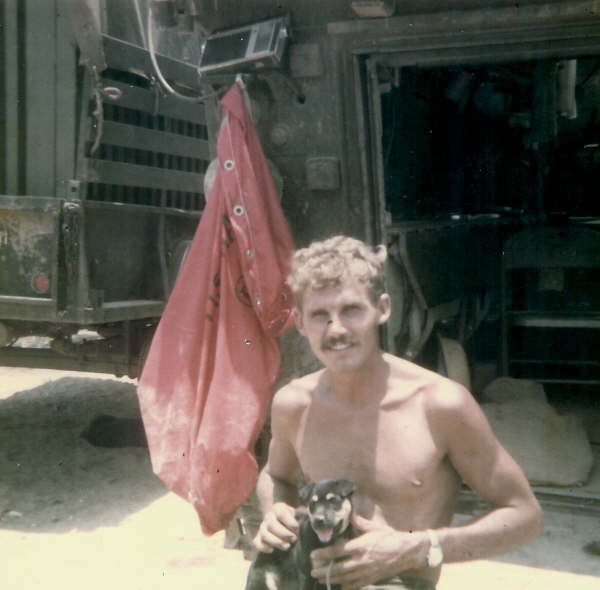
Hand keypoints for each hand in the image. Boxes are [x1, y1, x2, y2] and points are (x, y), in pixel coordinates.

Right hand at [252, 502, 304, 552]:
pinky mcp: (259, 537)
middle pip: (272, 525)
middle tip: (294, 538)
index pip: (281, 514)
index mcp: (277, 508)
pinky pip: (256, 542)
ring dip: (276, 542)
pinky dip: (263, 547)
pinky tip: (272, 550)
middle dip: (284, 534)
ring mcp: (262, 527)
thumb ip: (300, 512)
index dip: (290, 522)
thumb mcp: (296, 512)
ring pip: (264, 535)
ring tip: (287, 546)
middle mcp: (268, 517)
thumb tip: (304, 511)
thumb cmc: (291, 518)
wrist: (281, 520)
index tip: (297, 527)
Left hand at [310, 514, 428, 589]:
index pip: (337, 551)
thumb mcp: (373, 527)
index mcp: (360, 546)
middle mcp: (361, 560)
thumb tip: (349, 513)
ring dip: (331, 579)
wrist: (406, 552)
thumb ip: (359, 522)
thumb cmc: (389, 537)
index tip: (313, 555)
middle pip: (338, 567)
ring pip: (345, 578)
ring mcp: (366, 571)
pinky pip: (356, 584)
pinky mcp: (371, 578)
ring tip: (320, 579)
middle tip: (312, 570)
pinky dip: (346, 586)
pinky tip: (339, 585)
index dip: (324, 554)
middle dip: (324, 570)